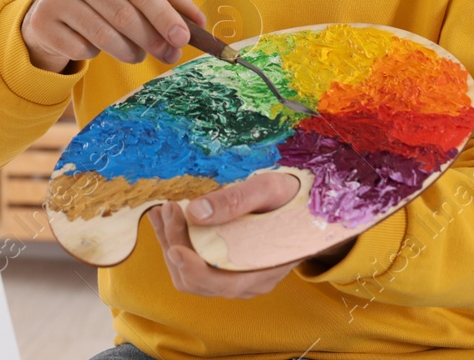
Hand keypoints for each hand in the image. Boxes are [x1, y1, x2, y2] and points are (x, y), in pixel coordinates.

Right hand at [21, 0, 205, 72]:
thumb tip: (200, 22)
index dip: (164, 16)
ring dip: (129, 52)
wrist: (55, 5)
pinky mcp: (44, 21)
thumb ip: (170, 1)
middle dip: (152, 40)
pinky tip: (96, 44)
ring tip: (138, 54)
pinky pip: (82, 49)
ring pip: (105, 37)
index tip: (183, 38)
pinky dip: (96, 53)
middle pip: (124, 16)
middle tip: (169, 54)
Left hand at [147, 172, 351, 297]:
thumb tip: (194, 212)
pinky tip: (172, 216)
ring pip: (189, 274)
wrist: (310, 206)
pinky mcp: (225, 265)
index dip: (191, 268)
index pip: (217, 283)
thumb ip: (235, 200)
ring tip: (164, 210)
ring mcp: (234, 276)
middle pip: (195, 280)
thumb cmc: (294, 198)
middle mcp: (246, 282)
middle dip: (174, 246)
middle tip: (166, 208)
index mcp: (262, 271)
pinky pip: (194, 262)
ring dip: (171, 243)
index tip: (173, 243)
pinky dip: (178, 241)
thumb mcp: (269, 189)